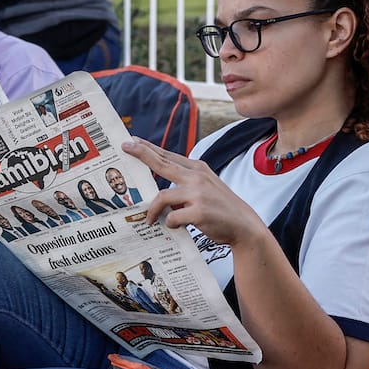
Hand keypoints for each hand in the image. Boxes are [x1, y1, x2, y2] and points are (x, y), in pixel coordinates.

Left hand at [123, 138, 265, 247]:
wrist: (243, 226)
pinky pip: (172, 217)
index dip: (148, 148)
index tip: (131, 141)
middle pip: (162, 163)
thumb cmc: (219, 208)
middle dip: (142, 154)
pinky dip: (170, 223)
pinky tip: (175, 227)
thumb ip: (184, 183)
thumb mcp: (205, 187)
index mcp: (198, 169)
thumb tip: (156, 190)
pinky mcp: (199, 211)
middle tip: (125, 148)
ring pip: (162, 196)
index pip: (168, 156)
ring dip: (153, 211)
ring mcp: (198, 193)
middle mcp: (197, 177)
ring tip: (150, 220)